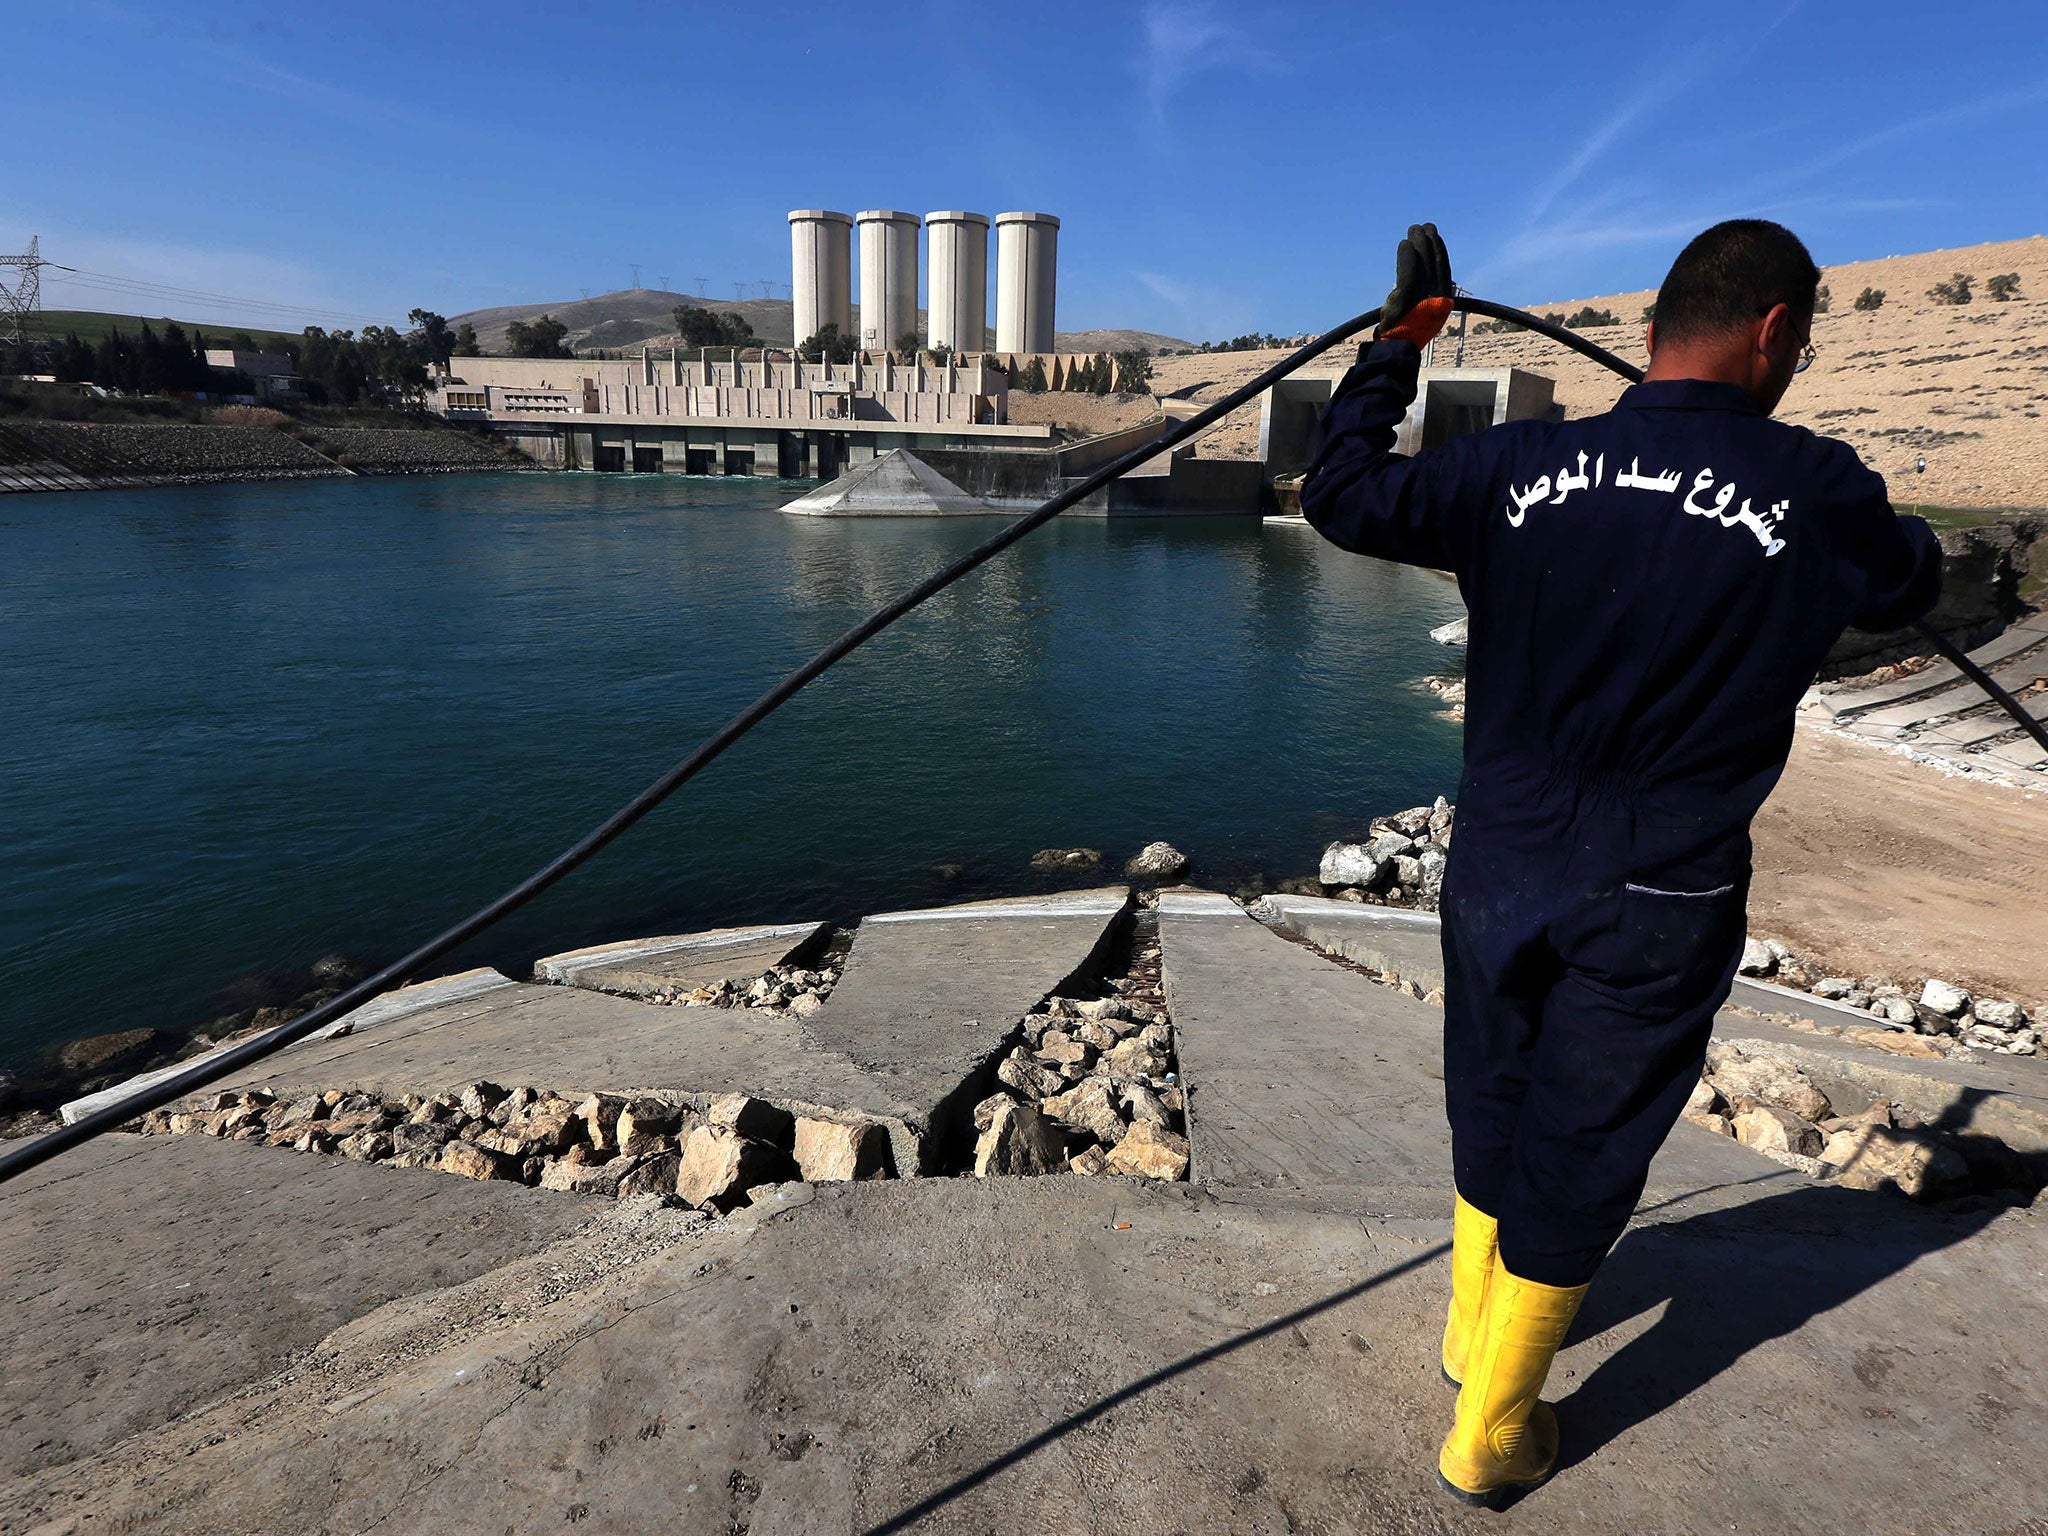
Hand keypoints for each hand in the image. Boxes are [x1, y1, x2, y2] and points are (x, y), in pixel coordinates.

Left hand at [1377, 223, 1453, 345]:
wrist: (1397, 348)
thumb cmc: (1404, 330)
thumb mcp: (1417, 309)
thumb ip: (1419, 291)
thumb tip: (1418, 272)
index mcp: (1443, 301)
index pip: (1442, 268)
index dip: (1438, 249)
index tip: (1433, 235)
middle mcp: (1437, 299)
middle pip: (1433, 262)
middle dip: (1428, 241)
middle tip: (1420, 227)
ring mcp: (1424, 299)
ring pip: (1423, 263)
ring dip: (1418, 244)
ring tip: (1413, 230)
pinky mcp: (1407, 300)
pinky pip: (1408, 274)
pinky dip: (1406, 258)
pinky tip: (1404, 244)